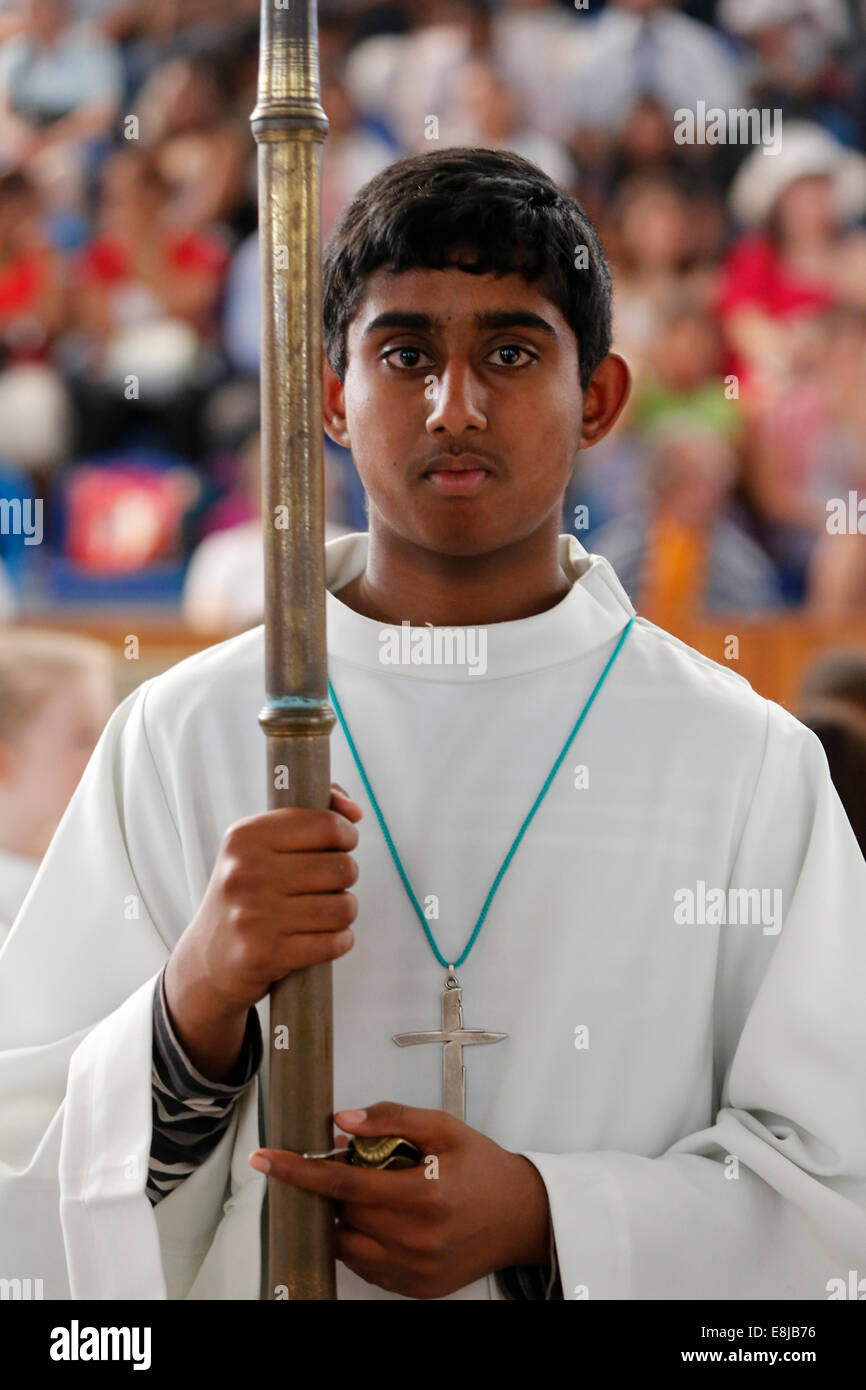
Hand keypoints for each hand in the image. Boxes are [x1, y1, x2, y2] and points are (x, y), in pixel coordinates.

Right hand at [164, 785, 361, 1079]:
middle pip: (342, 867)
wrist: (207, 961)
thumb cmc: (247, 895)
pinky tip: (322, 938)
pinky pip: (334, 942)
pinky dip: (339, 941)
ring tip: (323, 913)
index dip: (345, 836)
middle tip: (324, 886)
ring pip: (344, 907)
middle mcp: (245, 872)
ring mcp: (253, 916)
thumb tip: (354, 811)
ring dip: (343, 912)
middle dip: (344, 879)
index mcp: (245, 837)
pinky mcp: (264, 955)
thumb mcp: (260, 846)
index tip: (340, 845)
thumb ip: (311, 815)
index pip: (326, 825)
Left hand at [249, 1101, 551, 1298]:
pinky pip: (365, 1266)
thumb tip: (343, 1122)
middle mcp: (415, 1240)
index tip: (265, 1160)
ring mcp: (413, 1270)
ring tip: (368, 1193)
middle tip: (355, 1164)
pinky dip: (359, 1240)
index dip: (299, 1172)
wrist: (523, 1217)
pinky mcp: (415, 1288)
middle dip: (335, 1186)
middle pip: (342, 1213)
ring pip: (346, 1244)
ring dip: (342, 1216)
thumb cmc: (485, 1169)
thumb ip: (393, 1119)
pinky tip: (379, 1218)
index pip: (343, 1185)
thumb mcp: (446, 1129)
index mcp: (422, 1196)